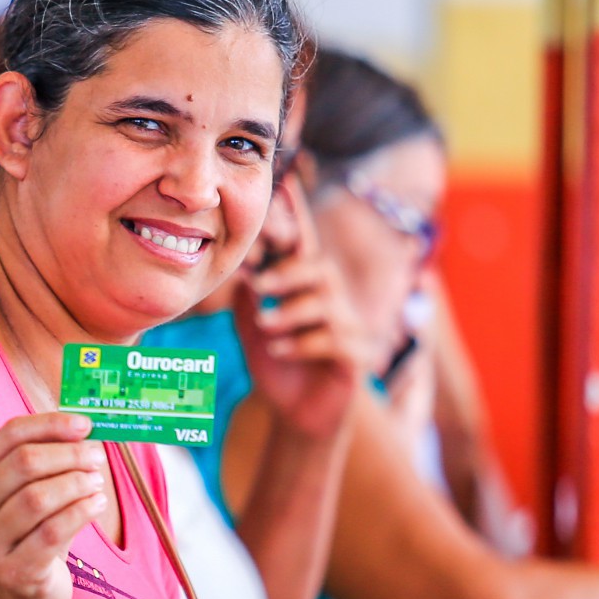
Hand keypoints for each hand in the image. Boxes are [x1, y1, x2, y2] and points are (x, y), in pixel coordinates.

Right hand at [0, 412, 108, 598]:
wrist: (16, 595)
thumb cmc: (31, 532)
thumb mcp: (31, 492)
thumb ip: (49, 459)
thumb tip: (85, 427)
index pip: (9, 436)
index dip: (50, 424)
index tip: (85, 424)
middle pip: (24, 463)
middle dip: (68, 455)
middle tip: (97, 457)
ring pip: (37, 498)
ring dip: (76, 483)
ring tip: (97, 482)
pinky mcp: (15, 572)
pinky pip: (52, 532)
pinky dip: (81, 511)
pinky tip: (96, 503)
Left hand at [234, 177, 365, 439]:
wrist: (298, 416)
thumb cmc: (277, 364)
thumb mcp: (254, 329)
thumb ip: (249, 299)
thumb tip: (242, 268)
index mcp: (307, 286)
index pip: (302, 244)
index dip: (297, 214)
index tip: (286, 182)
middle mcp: (333, 300)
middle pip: (319, 268)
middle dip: (288, 274)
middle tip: (258, 287)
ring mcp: (348, 328)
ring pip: (325, 304)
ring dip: (290, 313)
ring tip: (265, 327)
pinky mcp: (356, 357)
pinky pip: (333, 341)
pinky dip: (302, 344)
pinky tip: (280, 351)